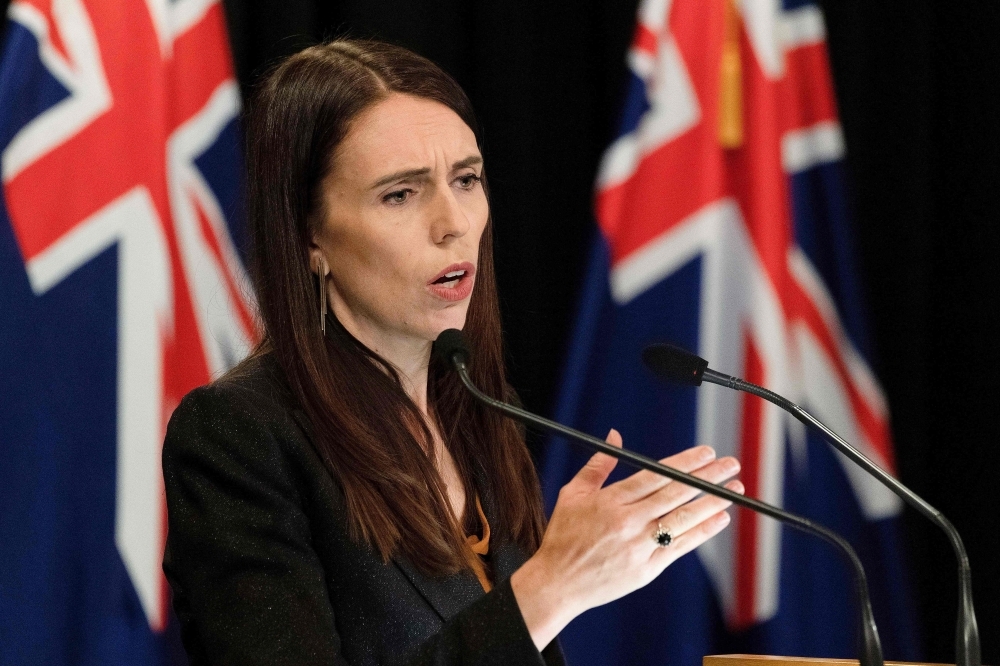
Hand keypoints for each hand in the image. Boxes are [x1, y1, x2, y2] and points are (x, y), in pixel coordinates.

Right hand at [510, 430, 742, 649]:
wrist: (558, 583)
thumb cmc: (563, 537)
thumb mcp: (572, 495)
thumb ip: (598, 466)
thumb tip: (615, 436)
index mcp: (609, 501)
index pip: (655, 476)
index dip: (684, 463)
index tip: (706, 452)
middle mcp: (627, 522)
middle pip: (675, 494)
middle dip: (707, 477)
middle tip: (730, 464)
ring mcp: (639, 547)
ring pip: (683, 520)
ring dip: (712, 503)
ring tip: (735, 490)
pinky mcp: (647, 569)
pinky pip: (680, 547)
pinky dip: (702, 532)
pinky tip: (719, 519)